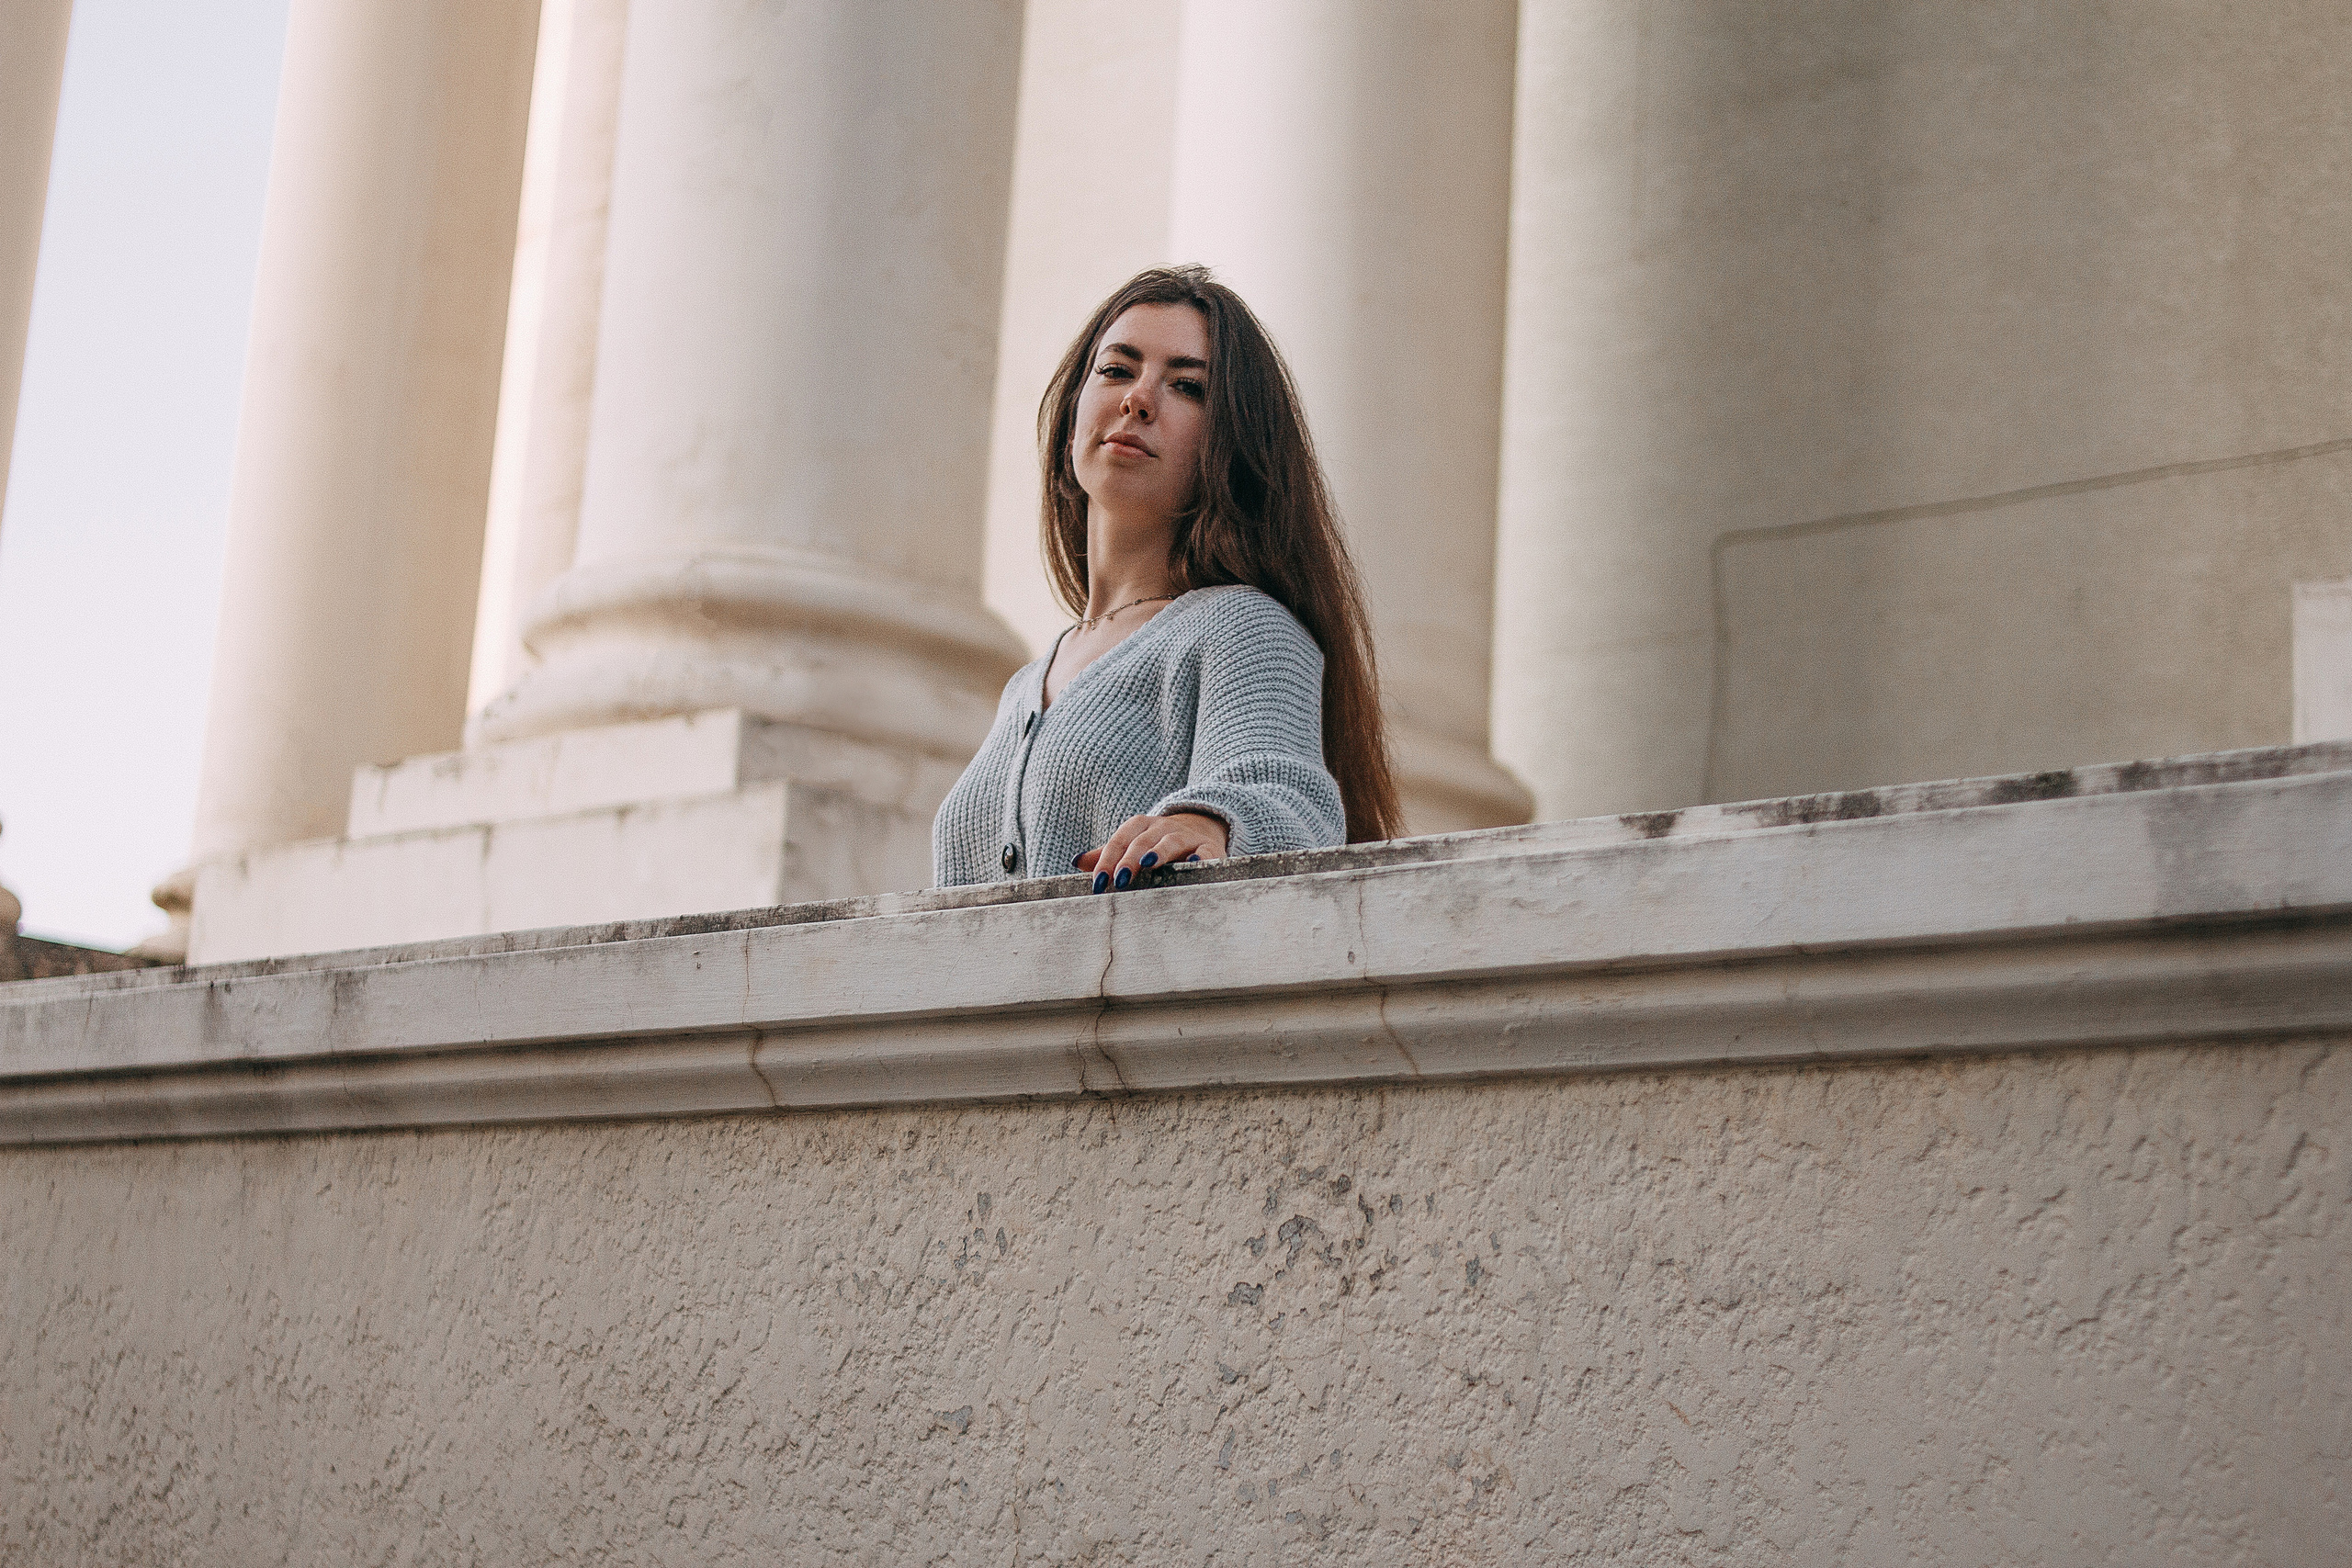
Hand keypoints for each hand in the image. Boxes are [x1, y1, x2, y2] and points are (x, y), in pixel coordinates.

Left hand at [1075, 811, 1228, 891]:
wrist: (1201, 828)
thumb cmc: (1157, 844)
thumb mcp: (1133, 845)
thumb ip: (1107, 855)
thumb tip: (1076, 861)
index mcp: (1140, 826)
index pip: (1120, 839)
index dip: (1107, 859)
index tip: (1098, 882)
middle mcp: (1162, 827)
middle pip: (1142, 840)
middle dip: (1129, 859)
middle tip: (1120, 879)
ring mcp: (1186, 835)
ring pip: (1170, 841)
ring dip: (1158, 852)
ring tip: (1147, 864)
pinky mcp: (1209, 846)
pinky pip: (1206, 850)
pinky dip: (1202, 856)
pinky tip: (1195, 864)